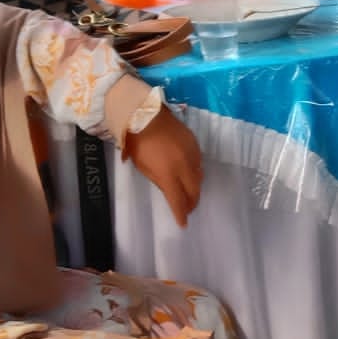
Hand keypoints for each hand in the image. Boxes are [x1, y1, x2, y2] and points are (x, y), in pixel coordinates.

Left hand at [125, 105, 203, 226]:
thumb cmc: (138, 142)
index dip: (181, 213)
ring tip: (190, 193)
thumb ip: (159, 180)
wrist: (145, 114)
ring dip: (195, 188)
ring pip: (199, 177)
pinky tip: (190, 173)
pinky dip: (195, 172)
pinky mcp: (195, 143)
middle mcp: (184, 166)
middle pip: (194, 190)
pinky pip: (199, 163)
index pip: (178, 200)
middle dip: (192, 202)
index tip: (183, 224)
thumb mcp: (143, 166)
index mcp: (168, 173)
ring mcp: (192, 154)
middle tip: (188, 209)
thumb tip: (170, 190)